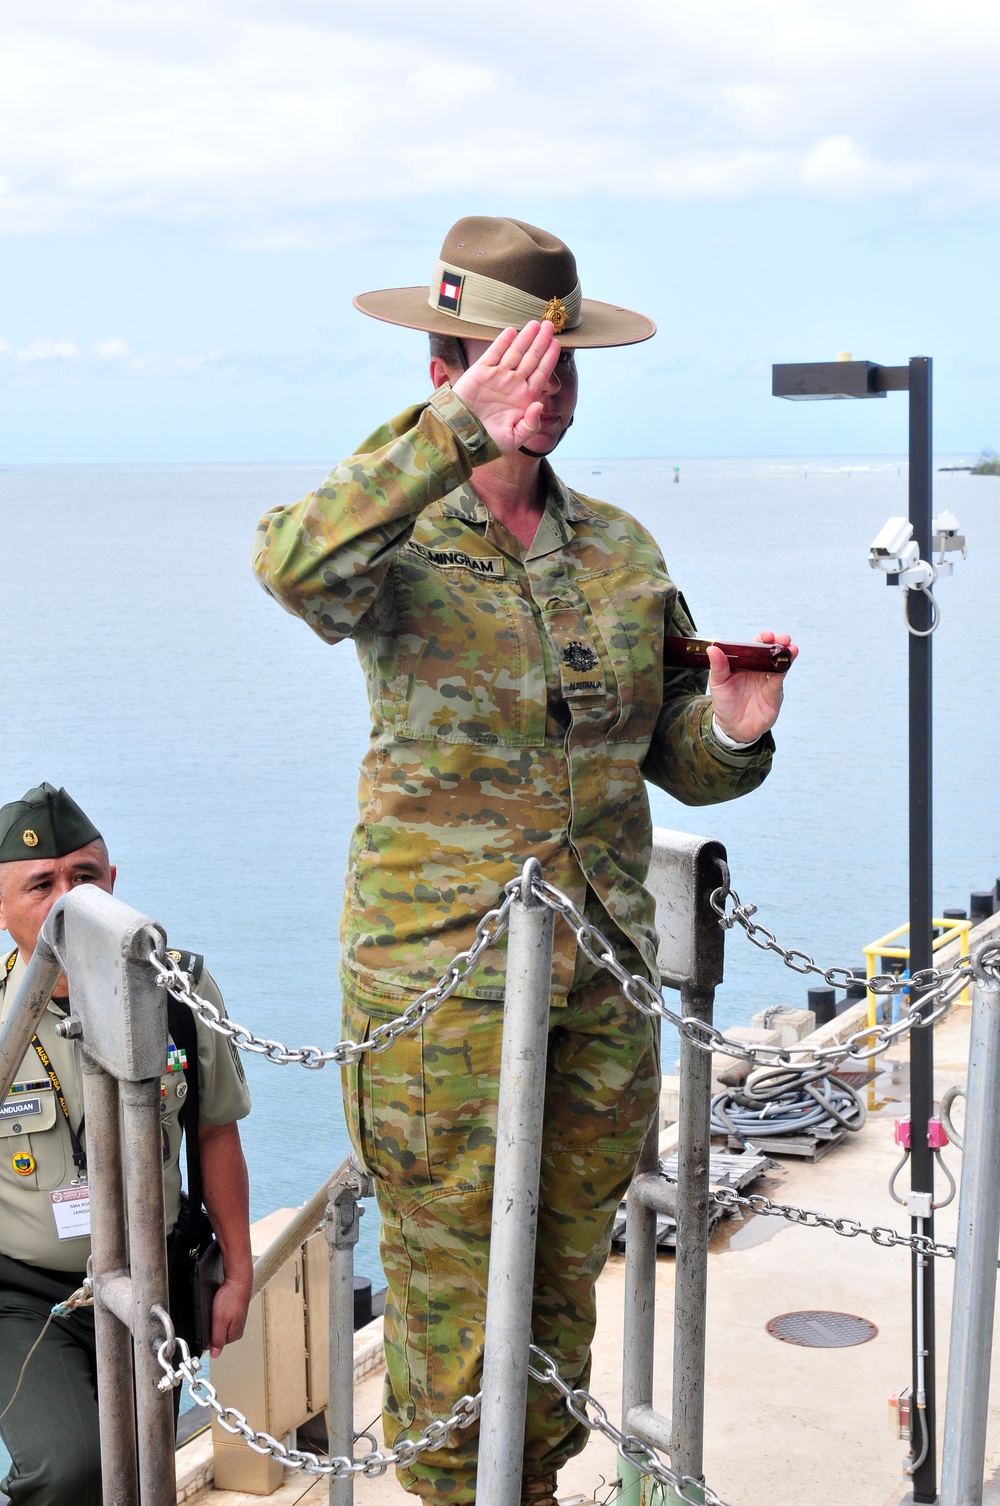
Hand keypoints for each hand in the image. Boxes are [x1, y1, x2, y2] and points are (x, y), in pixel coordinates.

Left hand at [209, 1271, 252, 1356]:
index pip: (215, 1344)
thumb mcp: (220, 1321)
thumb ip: (217, 1339)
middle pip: (217, 1334)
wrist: (238, 1278)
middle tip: (212, 1314)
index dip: (207, 1335)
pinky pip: (222, 1315)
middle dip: (211, 1325)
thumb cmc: (231, 1297)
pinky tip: (218, 1304)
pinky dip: (218, 1310)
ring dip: (214, 1317)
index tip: (207, 1324)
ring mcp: (236, 1318)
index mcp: (235, 1334)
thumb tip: (215, 1354)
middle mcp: (237, 1328)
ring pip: (219, 1324)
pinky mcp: (234, 1310)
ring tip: (216, 1308)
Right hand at [453, 321, 560, 451]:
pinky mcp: (480, 372)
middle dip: (541, 341)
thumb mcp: (515, 438)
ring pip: (515, 352)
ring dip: (525, 337)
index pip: (541, 373)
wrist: (461, 438)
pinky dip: (503, 342)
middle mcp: (513, 384)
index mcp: (525, 397)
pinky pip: (494, 353)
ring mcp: (497, 377)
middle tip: (549, 325)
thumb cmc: (489, 442)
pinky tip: (512, 331)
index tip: (557, 343)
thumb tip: (539, 405)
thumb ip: (531, 424)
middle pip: (531, 358)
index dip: (549, 357)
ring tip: (535, 324)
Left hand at [708, 631, 797, 743]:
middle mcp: (757, 669)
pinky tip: (787, 663)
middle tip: (783, 638)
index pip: (754, 646)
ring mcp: (767, 680)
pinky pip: (779, 680)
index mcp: (744, 663)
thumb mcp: (718, 683)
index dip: (762, 639)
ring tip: (791, 648)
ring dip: (786, 654)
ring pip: (779, 664)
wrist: (733, 727)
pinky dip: (784, 670)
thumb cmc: (724, 703)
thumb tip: (712, 649)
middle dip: (779, 643)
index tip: (767, 635)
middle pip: (770, 652)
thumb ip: (718, 666)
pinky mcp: (774, 693)